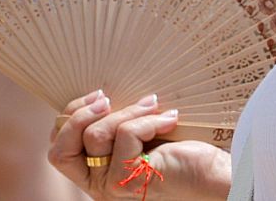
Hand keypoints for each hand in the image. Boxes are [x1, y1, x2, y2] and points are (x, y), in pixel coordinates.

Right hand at [50, 91, 231, 200]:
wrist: (217, 170)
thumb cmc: (182, 147)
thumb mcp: (138, 129)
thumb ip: (115, 120)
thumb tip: (99, 91)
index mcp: (96, 173)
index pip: (58, 148)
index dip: (68, 117)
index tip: (97, 96)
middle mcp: (99, 184)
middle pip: (61, 147)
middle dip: (80, 113)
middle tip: (107, 97)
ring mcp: (113, 185)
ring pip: (95, 134)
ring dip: (127, 111)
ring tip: (154, 107)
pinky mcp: (131, 180)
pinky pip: (125, 135)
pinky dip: (148, 120)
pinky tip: (169, 120)